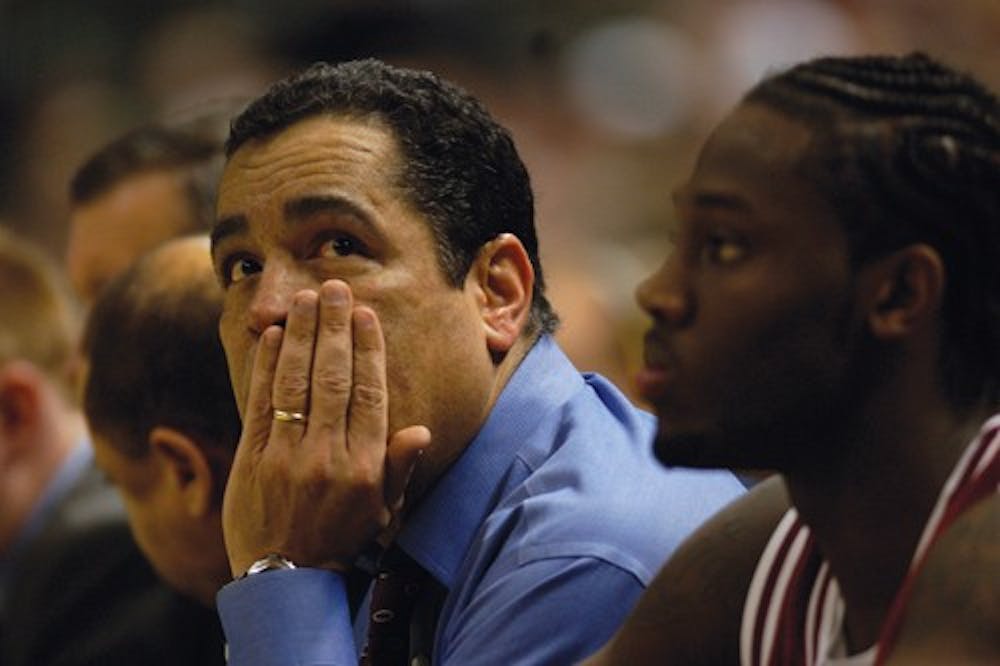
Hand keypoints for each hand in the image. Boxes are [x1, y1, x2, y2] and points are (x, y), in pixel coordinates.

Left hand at [222, 279, 429, 576]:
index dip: (367, 351)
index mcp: (364, 467)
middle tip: (335, 287)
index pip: (369, 395)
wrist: (284, 579)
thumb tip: (421, 430)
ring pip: (296, 383)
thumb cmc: (340, 538)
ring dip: (300, 335)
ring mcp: (287, 457)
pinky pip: (261, 403)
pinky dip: (266, 366)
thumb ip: (398, 467)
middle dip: (334, 328)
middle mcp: (328, 457)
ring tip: (305, 298)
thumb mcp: (382, 510)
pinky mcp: (253, 459)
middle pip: (332, 379)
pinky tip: (272, 335)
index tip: (366, 315)